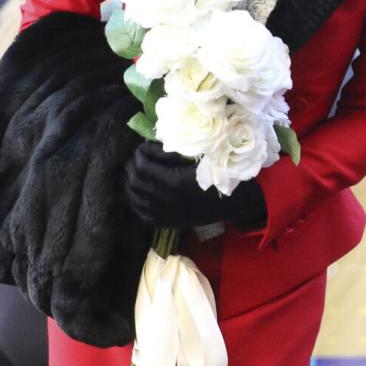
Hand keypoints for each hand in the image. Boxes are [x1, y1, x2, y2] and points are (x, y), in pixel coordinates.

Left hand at [125, 140, 266, 229]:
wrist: (234, 201)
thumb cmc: (219, 173)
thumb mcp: (199, 156)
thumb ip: (173, 151)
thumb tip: (151, 143)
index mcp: (174, 183)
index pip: (142, 164)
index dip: (140, 152)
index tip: (146, 146)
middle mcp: (165, 201)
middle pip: (134, 179)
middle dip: (133, 165)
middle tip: (138, 156)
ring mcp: (164, 214)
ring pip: (133, 195)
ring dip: (131, 180)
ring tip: (136, 170)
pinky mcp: (165, 222)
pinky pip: (139, 212)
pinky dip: (135, 199)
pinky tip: (139, 190)